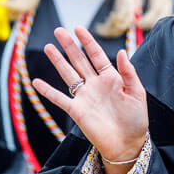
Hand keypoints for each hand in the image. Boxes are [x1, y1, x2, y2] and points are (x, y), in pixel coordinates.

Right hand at [32, 26, 149, 171]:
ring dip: (58, 61)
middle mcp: (95, 85)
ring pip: (68, 74)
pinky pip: (60, 98)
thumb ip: (129, 72)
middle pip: (79, 61)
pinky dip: (48, 91)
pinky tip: (36, 81)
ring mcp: (85, 97)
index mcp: (111, 78)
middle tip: (58, 30)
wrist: (128, 144)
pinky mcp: (77, 111)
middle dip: (69, 46)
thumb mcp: (137, 93)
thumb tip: (122, 51)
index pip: (97, 55)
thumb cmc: (136, 120)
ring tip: (48, 47)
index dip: (88, 42)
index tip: (78, 29)